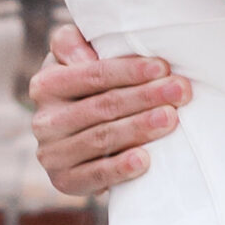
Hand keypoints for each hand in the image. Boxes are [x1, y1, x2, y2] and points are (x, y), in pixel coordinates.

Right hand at [28, 22, 188, 197]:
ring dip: (139, 128)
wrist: (79, 141)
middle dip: (145, 97)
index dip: (129, 71)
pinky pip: (94, 176)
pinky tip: (145, 160)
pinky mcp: (64, 181)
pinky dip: (120, 169)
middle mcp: (44, 120)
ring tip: (171, 119)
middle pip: (102, 106)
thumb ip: (73, 42)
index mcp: (46, 84)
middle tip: (180, 91)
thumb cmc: (88, 89)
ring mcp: (52, 154)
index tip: (163, 67)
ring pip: (101, 138)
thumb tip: (86, 57)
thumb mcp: (76, 57)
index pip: (92, 75)